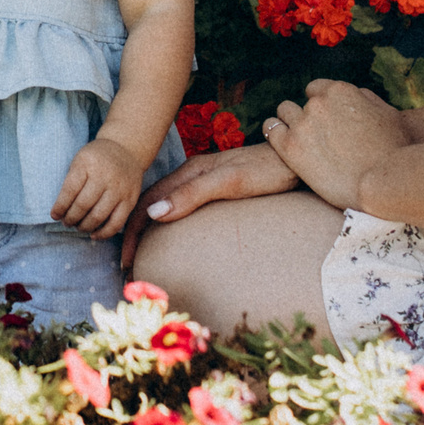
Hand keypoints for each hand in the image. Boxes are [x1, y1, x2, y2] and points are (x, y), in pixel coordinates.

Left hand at [52, 137, 142, 237]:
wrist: (126, 149)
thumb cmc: (97, 158)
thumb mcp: (80, 160)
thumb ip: (72, 182)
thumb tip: (61, 211)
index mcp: (88, 164)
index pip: (69, 191)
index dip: (60, 207)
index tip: (55, 215)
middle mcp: (105, 176)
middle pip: (83, 205)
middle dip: (70, 218)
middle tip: (66, 222)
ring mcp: (119, 189)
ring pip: (98, 216)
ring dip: (84, 226)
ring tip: (78, 226)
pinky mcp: (131, 200)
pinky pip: (116, 223)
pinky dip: (103, 233)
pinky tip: (93, 234)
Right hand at [117, 140, 300, 270]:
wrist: (296, 160)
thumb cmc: (267, 171)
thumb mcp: (229, 182)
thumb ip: (193, 194)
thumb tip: (154, 213)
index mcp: (189, 171)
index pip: (148, 201)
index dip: (133, 230)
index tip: (127, 259)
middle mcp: (192, 175)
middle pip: (152, 203)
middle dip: (135, 233)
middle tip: (128, 264)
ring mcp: (204, 181)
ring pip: (164, 205)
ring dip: (148, 229)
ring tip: (142, 254)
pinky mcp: (216, 189)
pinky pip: (181, 207)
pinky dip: (167, 224)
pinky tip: (171, 237)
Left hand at [261, 78, 411, 210]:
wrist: (383, 183)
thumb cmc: (394, 152)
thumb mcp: (389, 115)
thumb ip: (367, 99)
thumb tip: (356, 94)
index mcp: (341, 91)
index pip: (318, 88)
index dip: (322, 103)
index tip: (326, 118)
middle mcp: (319, 102)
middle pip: (302, 101)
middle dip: (308, 114)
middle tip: (316, 134)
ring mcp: (302, 124)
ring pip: (284, 111)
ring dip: (290, 122)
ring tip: (299, 138)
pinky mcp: (290, 147)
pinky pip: (271, 129)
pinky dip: (274, 131)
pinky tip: (281, 141)